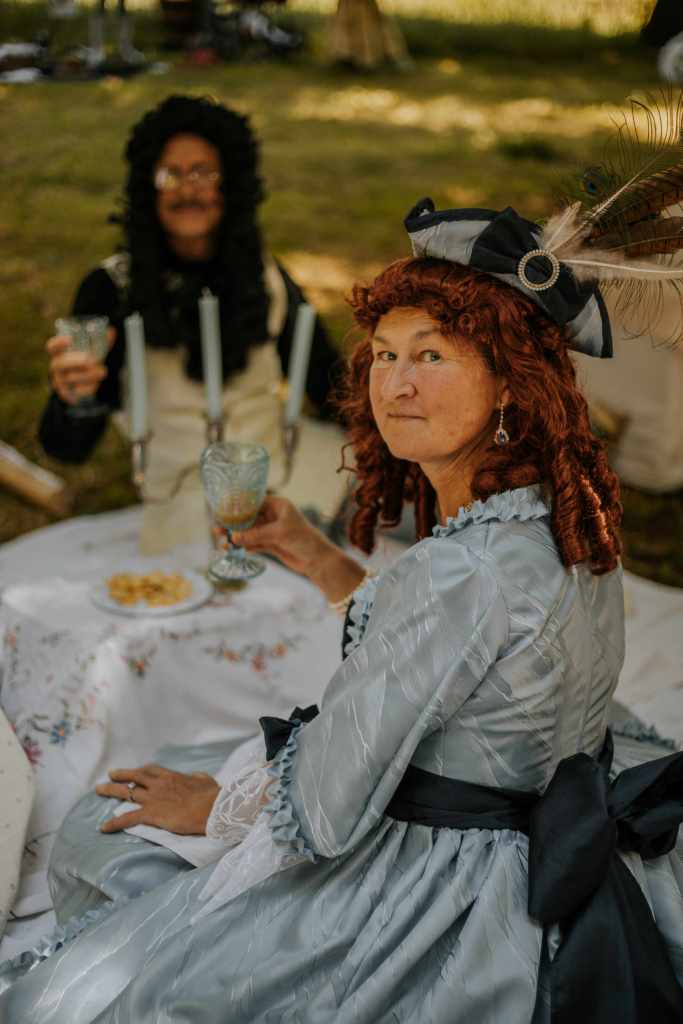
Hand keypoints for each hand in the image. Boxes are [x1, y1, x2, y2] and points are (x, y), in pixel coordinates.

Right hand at [47, 327, 114, 403]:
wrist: (85, 381)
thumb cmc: (88, 360)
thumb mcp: (94, 349)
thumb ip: (100, 340)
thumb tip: (111, 332)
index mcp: (60, 353)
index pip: (52, 347)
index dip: (58, 343)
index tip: (70, 339)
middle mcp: (57, 367)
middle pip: (59, 364)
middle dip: (74, 361)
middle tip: (89, 359)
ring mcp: (60, 381)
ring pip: (70, 379)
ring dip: (88, 375)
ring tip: (102, 371)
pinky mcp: (68, 394)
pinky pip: (76, 393)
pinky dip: (88, 388)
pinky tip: (96, 383)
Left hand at [96, 763, 219, 834]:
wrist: (211, 807)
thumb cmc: (211, 795)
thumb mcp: (205, 780)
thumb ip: (197, 777)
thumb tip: (196, 777)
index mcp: (171, 776)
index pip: (151, 770)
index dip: (141, 771)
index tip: (135, 772)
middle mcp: (158, 784)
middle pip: (135, 776)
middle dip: (121, 775)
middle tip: (110, 775)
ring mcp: (153, 798)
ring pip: (127, 792)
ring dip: (111, 790)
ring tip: (99, 789)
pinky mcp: (151, 814)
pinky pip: (128, 818)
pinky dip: (114, 823)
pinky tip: (103, 828)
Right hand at [234, 495, 363, 602]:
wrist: (317, 560)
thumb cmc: (303, 539)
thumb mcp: (278, 533)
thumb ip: (255, 534)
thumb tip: (234, 537)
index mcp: (278, 505)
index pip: (254, 502)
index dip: (238, 507)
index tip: (222, 511)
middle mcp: (274, 516)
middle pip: (249, 518)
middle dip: (234, 524)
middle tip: (217, 529)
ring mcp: (272, 531)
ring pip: (249, 532)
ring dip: (237, 537)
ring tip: (223, 543)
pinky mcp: (272, 544)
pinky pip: (254, 543)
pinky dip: (244, 546)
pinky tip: (234, 549)